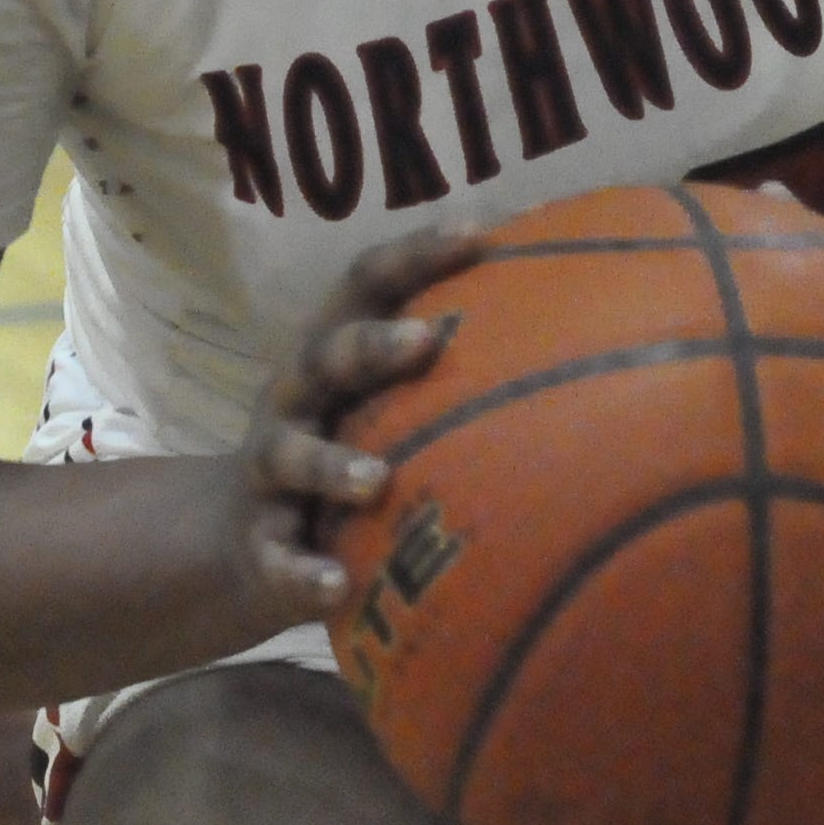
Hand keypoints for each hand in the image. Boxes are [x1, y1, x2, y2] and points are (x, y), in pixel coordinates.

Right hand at [234, 224, 483, 623]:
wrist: (237, 536)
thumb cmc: (345, 446)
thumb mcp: (379, 399)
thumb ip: (450, 367)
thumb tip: (586, 327)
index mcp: (333, 350)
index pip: (366, 285)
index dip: (414, 256)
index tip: (476, 235)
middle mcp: (297, 397)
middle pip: (327, 356)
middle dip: (372, 346)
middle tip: (425, 341)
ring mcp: (272, 469)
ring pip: (291, 455)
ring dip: (330, 465)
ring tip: (373, 481)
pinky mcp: (259, 542)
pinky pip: (277, 559)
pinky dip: (301, 574)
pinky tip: (335, 589)